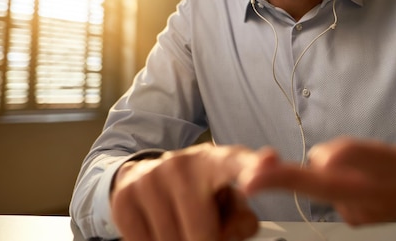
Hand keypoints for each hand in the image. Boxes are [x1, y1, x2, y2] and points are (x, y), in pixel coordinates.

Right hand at [111, 143, 271, 240]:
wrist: (147, 176)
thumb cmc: (200, 192)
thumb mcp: (230, 201)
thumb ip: (242, 220)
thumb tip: (233, 229)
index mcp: (218, 161)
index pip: (238, 163)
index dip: (254, 168)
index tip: (269, 163)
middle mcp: (184, 164)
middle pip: (202, 235)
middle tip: (202, 226)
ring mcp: (152, 177)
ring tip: (180, 221)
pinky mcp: (126, 196)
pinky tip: (157, 224)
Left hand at [238, 71, 395, 226]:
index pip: (375, 164)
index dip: (352, 158)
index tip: (324, 156)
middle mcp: (377, 193)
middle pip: (329, 188)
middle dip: (290, 182)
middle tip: (253, 179)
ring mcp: (358, 207)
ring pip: (315, 192)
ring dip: (282, 181)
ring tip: (252, 173)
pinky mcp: (346, 211)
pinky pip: (316, 192)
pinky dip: (293, 181)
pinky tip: (278, 170)